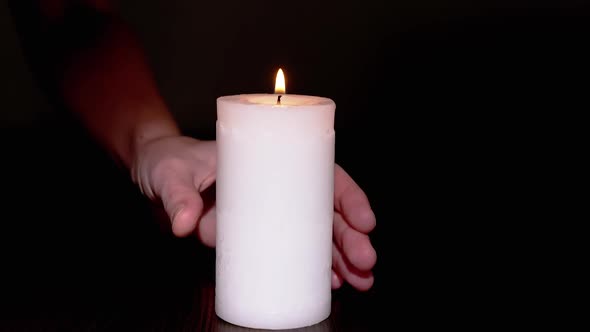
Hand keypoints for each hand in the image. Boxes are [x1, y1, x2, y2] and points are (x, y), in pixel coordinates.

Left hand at [132, 136, 376, 289]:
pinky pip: (289, 253)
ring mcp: (264, 214)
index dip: (346, 196)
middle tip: (366, 262)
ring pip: (314, 234)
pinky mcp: (251, 237)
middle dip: (350, 237)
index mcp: (266, 161)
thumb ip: (178, 194)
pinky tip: (329, 283)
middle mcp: (272, 188)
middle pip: (324, 210)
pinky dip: (311, 269)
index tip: (364, 220)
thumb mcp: (172, 172)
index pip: (318, 174)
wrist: (154, 174)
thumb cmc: (169, 160)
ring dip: (340, 258)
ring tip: (358, 280)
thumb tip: (185, 223)